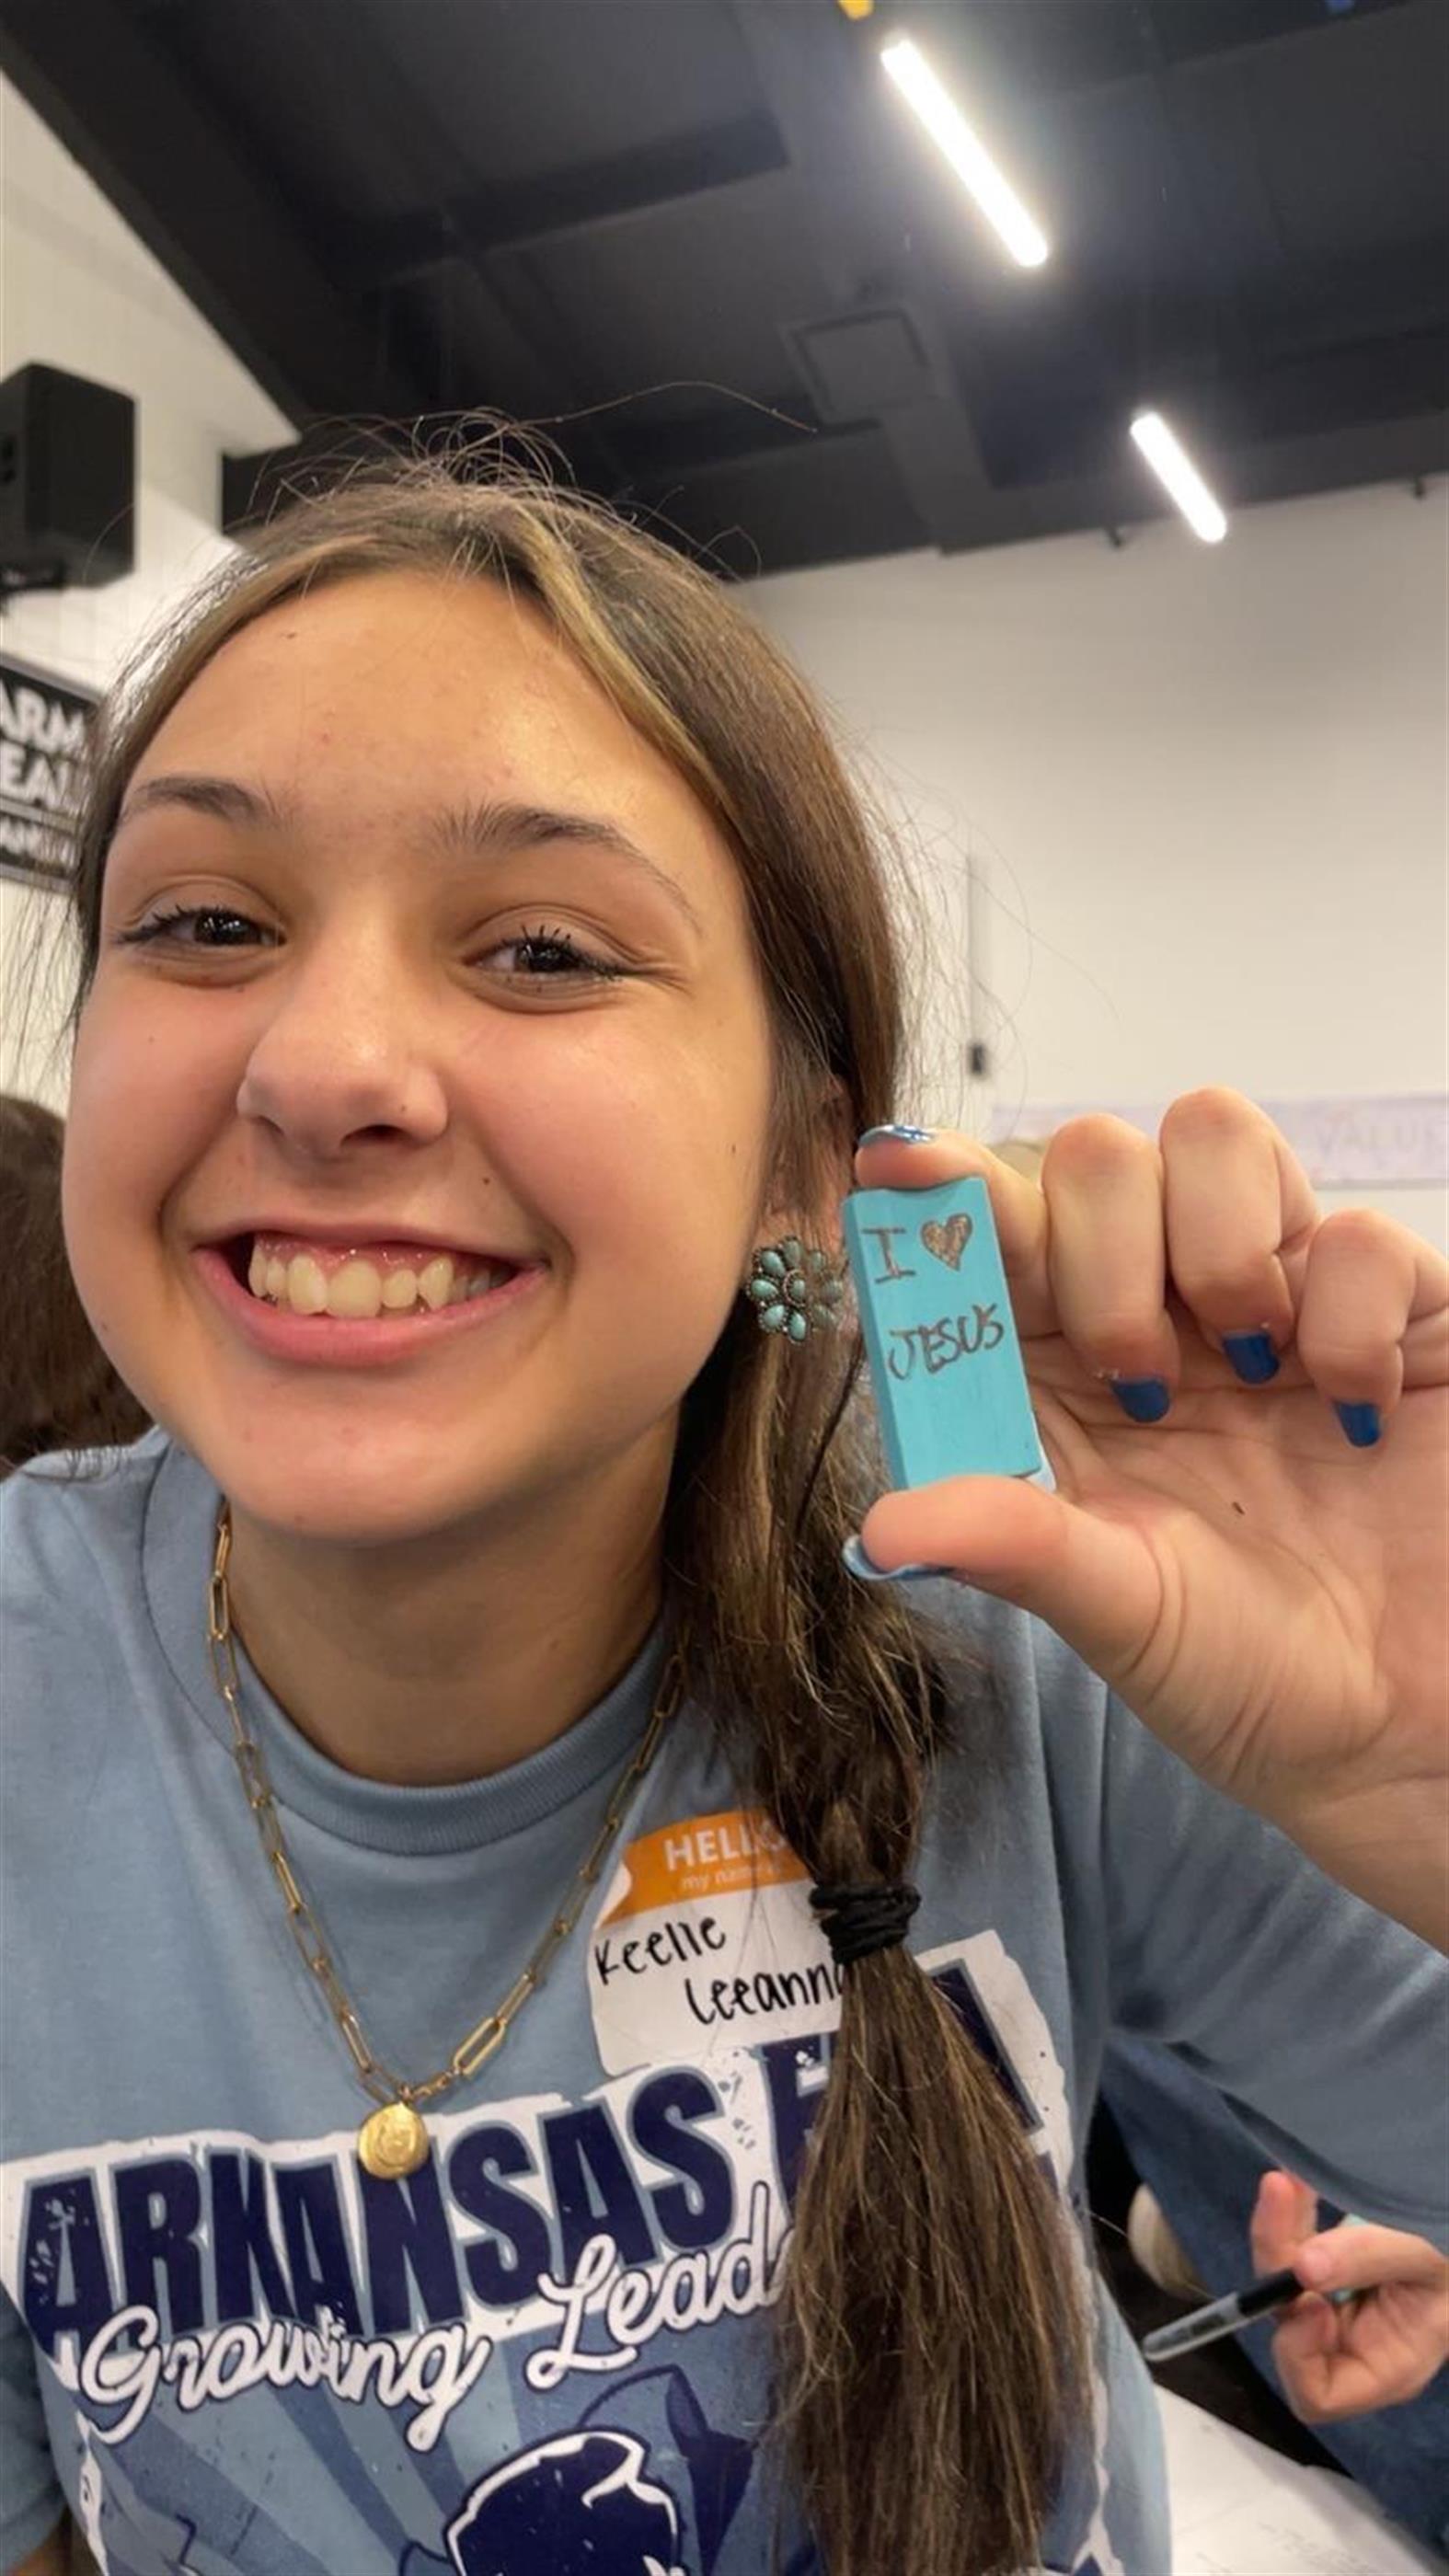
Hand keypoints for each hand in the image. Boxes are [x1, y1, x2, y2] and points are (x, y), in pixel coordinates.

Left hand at [851, 1092, 1448, 1941]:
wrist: (1412, 1729)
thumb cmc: (1252, 1676)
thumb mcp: (1120, 1618)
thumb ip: (1013, 1546)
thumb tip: (877, 1527)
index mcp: (1062, 1374)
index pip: (989, 1234)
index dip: (942, 1187)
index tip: (898, 1170)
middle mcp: (1160, 1312)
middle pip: (1096, 1154)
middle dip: (1103, 1252)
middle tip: (1143, 1388)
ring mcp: (1276, 1296)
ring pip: (1212, 1131)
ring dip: (1217, 1243)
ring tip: (1247, 1369)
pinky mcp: (1396, 1308)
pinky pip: (1357, 1230)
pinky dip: (1349, 1317)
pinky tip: (1353, 1412)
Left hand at [1251, 2169, 1448, 2421]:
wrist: (1448, 2225)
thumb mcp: (1424, 2259)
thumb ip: (1368, 2260)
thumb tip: (1302, 2266)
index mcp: (1383, 2369)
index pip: (1317, 2395)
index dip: (1298, 2354)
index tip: (1309, 2303)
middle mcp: (1351, 2345)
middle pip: (1289, 2324)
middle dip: (1278, 2263)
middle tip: (1280, 2200)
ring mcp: (1337, 2308)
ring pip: (1282, 2281)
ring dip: (1278, 2231)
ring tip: (1283, 2181)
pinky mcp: (1327, 2272)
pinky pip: (1293, 2251)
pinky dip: (1290, 2217)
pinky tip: (1292, 2181)